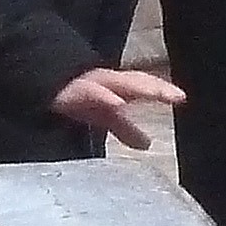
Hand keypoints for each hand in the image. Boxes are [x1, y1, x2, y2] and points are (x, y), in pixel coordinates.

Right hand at [52, 65, 187, 149]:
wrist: (43, 85)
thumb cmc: (77, 98)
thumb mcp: (104, 116)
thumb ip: (125, 128)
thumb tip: (147, 145)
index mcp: (118, 86)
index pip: (145, 85)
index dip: (163, 90)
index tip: (182, 99)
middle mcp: (108, 81)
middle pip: (137, 80)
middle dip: (157, 87)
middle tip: (178, 96)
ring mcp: (92, 83)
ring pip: (119, 82)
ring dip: (140, 88)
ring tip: (159, 95)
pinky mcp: (75, 90)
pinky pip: (93, 92)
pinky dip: (107, 97)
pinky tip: (118, 103)